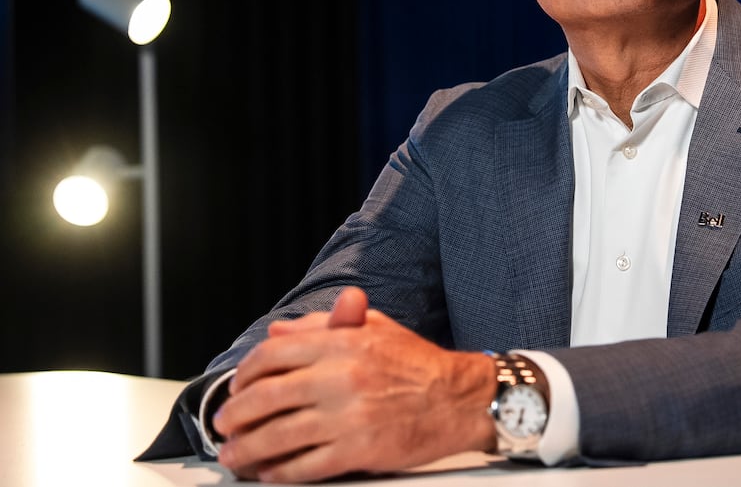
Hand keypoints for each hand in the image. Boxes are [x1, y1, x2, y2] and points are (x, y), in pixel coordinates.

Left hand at [212, 287, 496, 481]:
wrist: (460, 398)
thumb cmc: (418, 364)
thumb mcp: (375, 329)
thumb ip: (324, 326)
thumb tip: (277, 333)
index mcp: (343, 342)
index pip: (274, 355)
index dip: (245, 373)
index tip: (236, 388)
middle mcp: (341, 376)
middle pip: (266, 397)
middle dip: (235, 415)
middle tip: (224, 426)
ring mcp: (349, 415)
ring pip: (279, 436)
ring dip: (248, 450)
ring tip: (235, 456)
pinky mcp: (360, 450)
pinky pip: (307, 466)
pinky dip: (282, 473)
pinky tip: (271, 474)